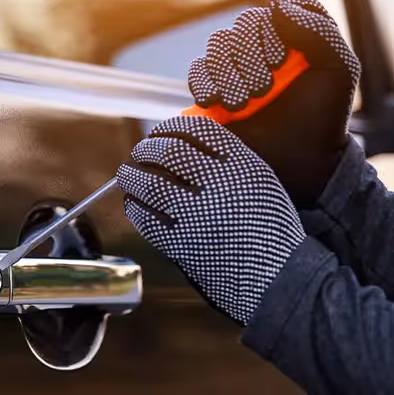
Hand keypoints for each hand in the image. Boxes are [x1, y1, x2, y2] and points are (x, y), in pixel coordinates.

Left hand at [117, 116, 305, 324]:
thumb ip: (227, 157)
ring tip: (126, 174)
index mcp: (242, 166)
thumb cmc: (269, 226)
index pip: (198, 131)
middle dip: (147, 148)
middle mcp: (218, 186)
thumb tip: (182, 139)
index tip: (162, 131)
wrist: (278, 277)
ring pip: (150, 185)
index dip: (172, 127)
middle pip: (169, 153)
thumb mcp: (260, 180)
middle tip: (140, 151)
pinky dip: (134, 207)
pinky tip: (134, 203)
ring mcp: (197, 217)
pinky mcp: (181, 245)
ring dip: (131, 175)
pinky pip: (146, 220)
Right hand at [186, 0, 360, 208]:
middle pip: (238, 30)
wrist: (295, 164)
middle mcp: (260, 49)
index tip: (280, 63)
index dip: (269, 34)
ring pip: (215, 48)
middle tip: (263, 90)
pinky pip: (196, 72)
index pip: (269, 14)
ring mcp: (233, 70)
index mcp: (292, 37)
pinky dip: (204, 84)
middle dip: (247, 59)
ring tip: (243, 103)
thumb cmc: (320, 118)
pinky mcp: (210, 91)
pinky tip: (219, 103)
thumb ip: (317, 31)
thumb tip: (276, 4)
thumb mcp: (336, 71)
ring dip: (227, 73)